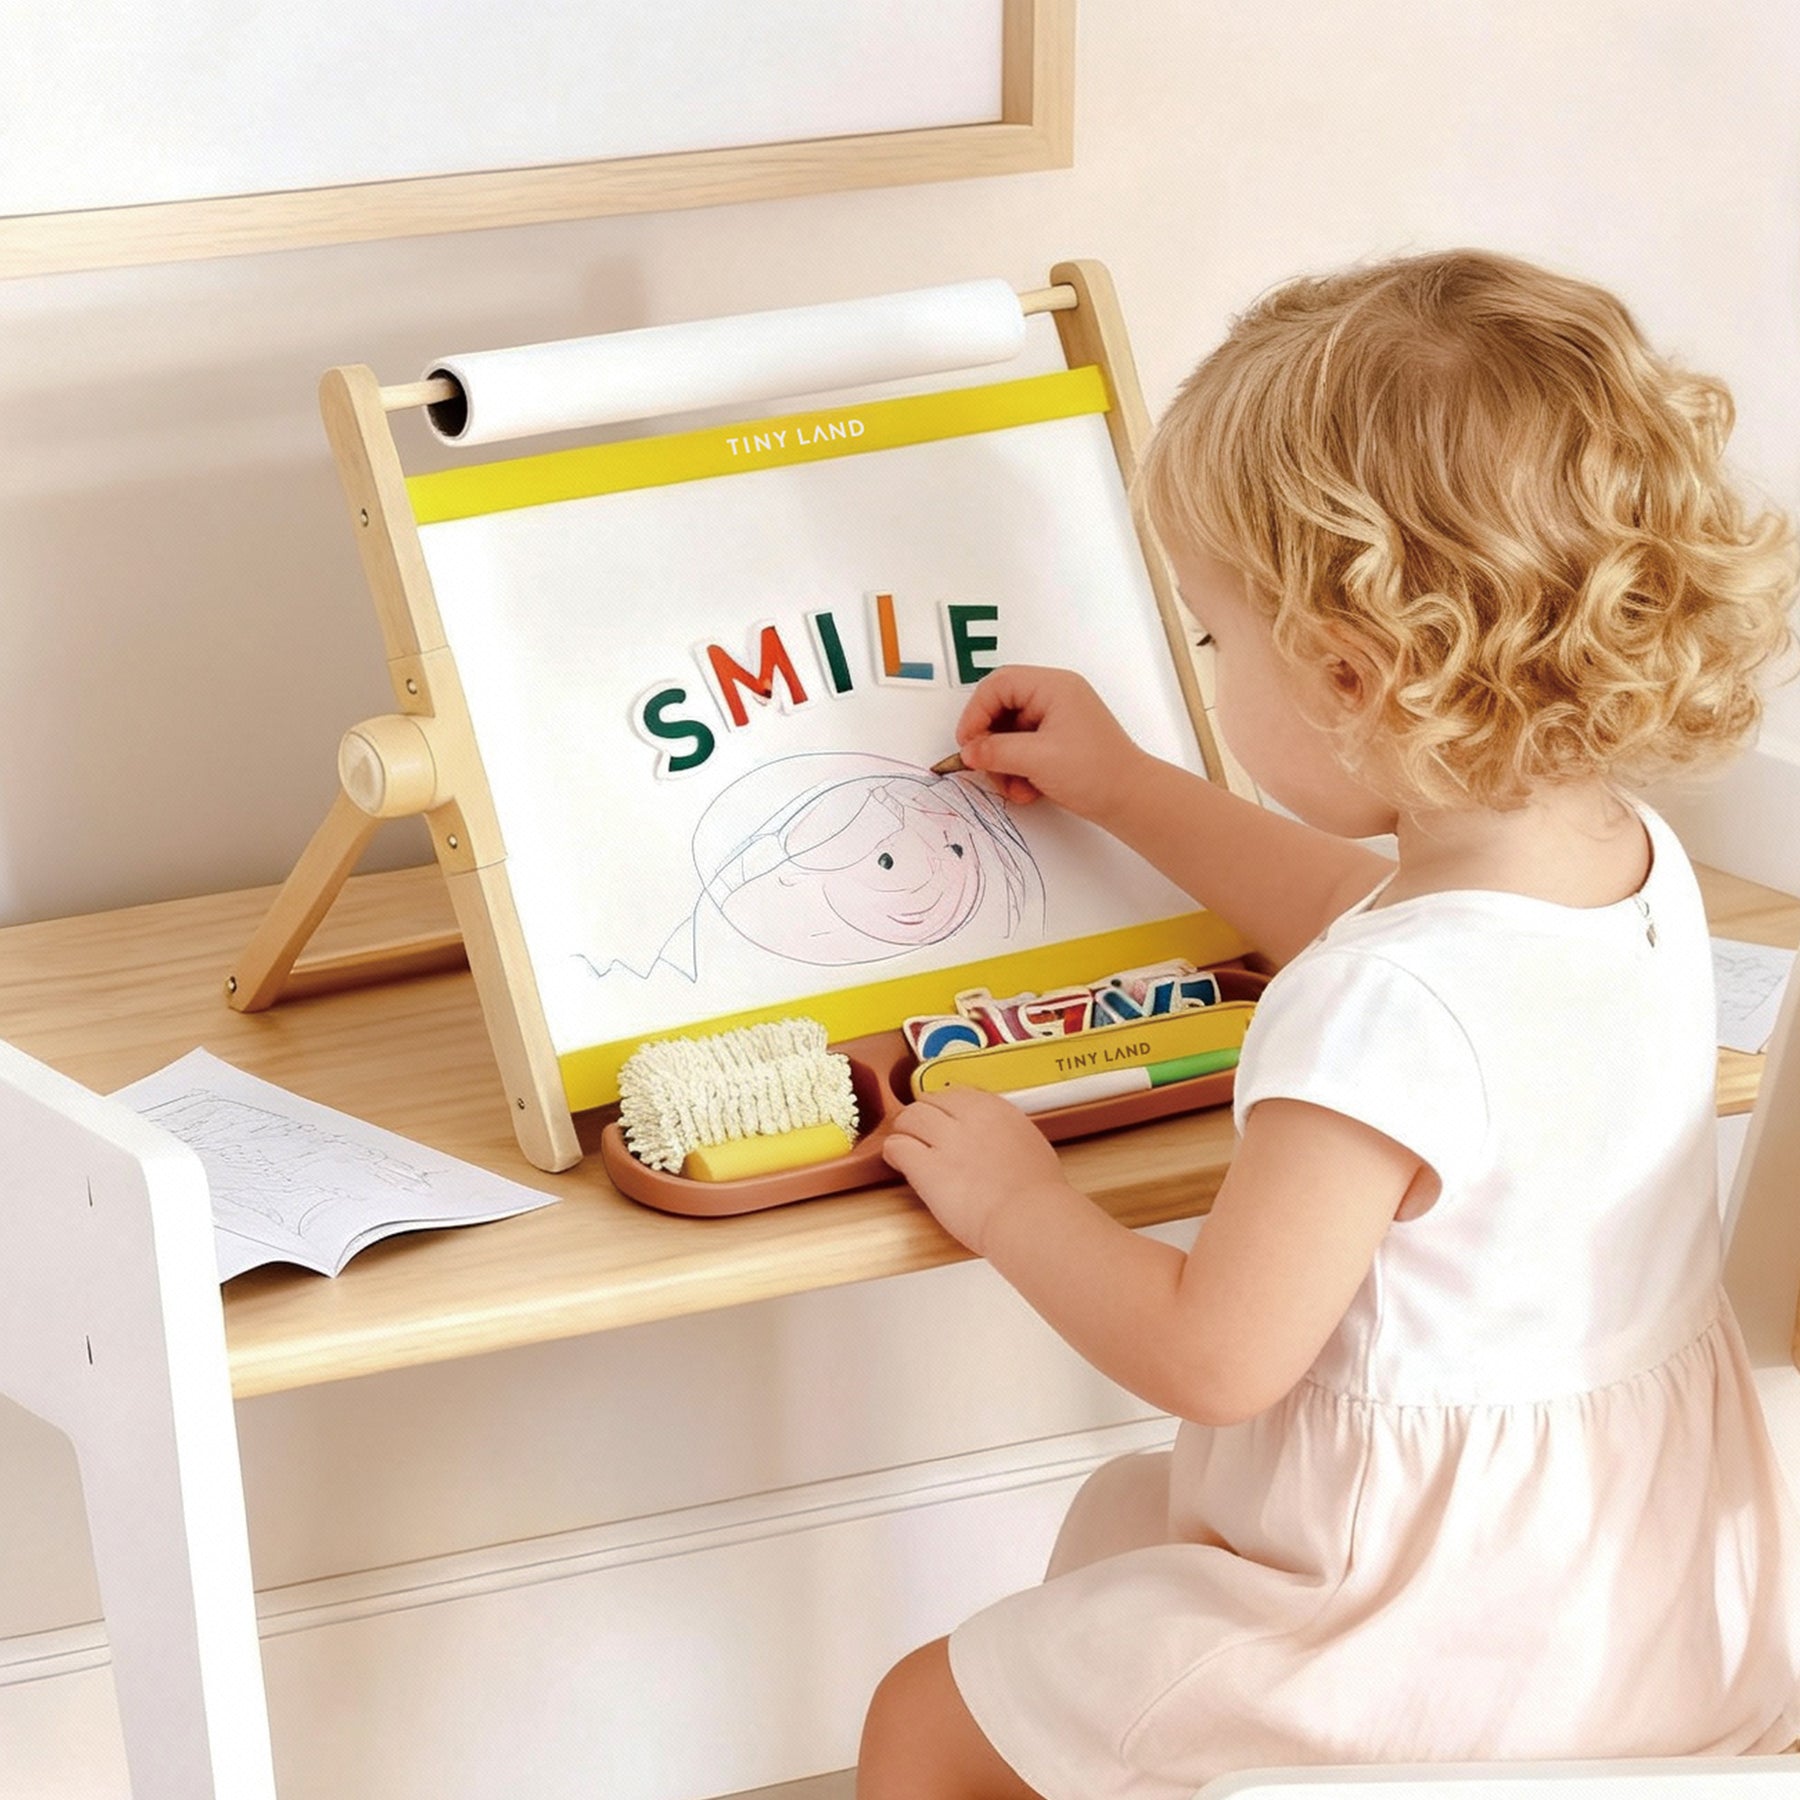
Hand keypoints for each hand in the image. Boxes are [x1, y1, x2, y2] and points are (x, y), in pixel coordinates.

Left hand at [881, 1085, 1071, 1255]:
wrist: (1029, 1217)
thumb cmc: (1037, 1195)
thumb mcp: (1030, 1145)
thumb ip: (1007, 1134)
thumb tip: (999, 1141)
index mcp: (996, 1109)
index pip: (957, 1094)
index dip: (944, 1107)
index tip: (942, 1118)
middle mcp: (969, 1117)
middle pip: (928, 1101)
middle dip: (920, 1116)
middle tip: (917, 1132)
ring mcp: (946, 1139)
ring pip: (909, 1118)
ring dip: (904, 1130)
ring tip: (903, 1145)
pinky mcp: (926, 1166)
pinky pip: (897, 1146)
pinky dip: (893, 1151)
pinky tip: (896, 1160)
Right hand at [953, 665, 1152, 820]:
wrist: (1132, 800)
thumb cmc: (1096, 772)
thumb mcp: (1038, 759)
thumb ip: (996, 751)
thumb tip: (968, 752)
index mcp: (1053, 686)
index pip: (998, 685)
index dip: (976, 712)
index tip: (967, 744)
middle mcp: (1054, 697)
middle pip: (1001, 708)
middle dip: (990, 742)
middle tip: (984, 767)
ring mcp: (1056, 720)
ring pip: (1009, 733)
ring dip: (1003, 763)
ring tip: (1013, 788)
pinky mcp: (1057, 743)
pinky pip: (1023, 749)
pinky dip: (1018, 770)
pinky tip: (1027, 791)